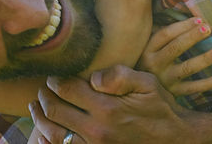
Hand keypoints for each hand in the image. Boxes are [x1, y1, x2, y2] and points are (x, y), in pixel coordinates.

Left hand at [29, 65, 201, 143]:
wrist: (175, 139)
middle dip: (44, 96)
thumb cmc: (159, 108)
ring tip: (35, 108)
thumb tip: (93, 78)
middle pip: (54, 110)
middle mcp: (97, 130)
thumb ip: (119, 75)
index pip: (66, 89)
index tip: (54, 76)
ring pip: (53, 134)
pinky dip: (47, 142)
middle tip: (43, 89)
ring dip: (40, 118)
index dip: (55, 80)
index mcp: (107, 108)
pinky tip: (42, 133)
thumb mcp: (146, 83)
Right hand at [136, 17, 211, 95]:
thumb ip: (161, 36)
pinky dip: (207, 84)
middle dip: (192, 37)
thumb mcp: (148, 49)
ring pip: (186, 68)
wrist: (139, 92)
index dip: (182, 26)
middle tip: (208, 28)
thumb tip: (185, 17)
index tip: (199, 19)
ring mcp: (164, 80)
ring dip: (204, 59)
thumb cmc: (148, 63)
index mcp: (147, 50)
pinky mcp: (173, 93)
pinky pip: (193, 88)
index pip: (165, 35)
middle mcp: (154, 64)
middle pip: (176, 48)